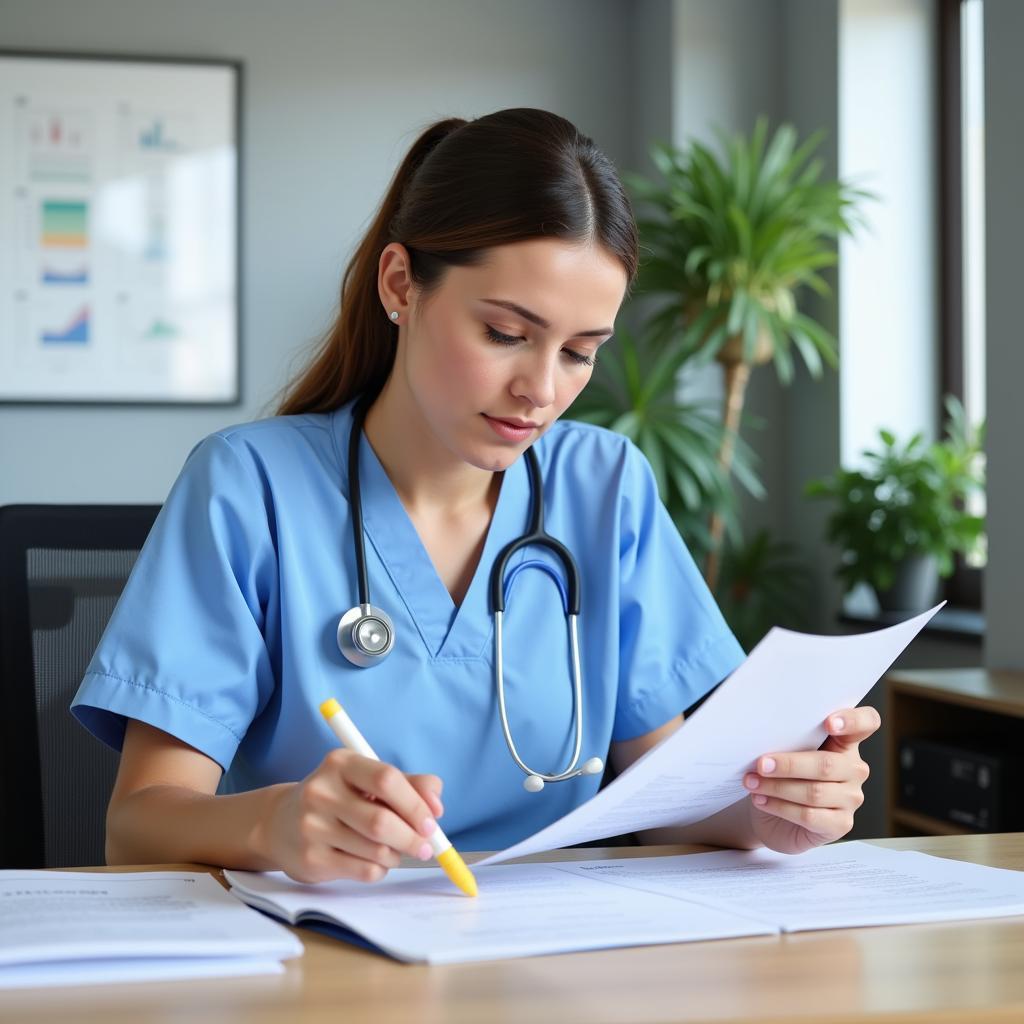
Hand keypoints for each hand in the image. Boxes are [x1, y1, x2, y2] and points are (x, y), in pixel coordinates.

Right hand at [261, 749, 443, 883]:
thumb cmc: (339, 797)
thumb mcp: (368, 779)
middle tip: (427, 846)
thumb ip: (409, 784)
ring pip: (376, 850)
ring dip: (397, 854)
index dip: (416, 803)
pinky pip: (364, 870)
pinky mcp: (311, 859)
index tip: (433, 821)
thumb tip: (437, 804)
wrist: (279, 823)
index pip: (387, 780)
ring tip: (396, 849)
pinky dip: (381, 868)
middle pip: (381, 821)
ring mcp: (312, 827)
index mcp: (340, 763)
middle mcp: (321, 791)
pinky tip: (374, 859)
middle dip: (413, 837)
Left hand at [743, 706, 879, 854]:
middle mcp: (854, 769)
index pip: (867, 722)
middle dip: (789, 764)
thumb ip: (788, 739)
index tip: (829, 723)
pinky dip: (780, 807)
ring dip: (777, 787)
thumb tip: (764, 731)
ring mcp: (851, 798)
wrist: (773, 816)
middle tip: (761, 764)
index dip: (853, 720)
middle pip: (827, 764)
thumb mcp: (784, 752)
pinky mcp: (841, 824)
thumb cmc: (781, 775)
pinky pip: (809, 815)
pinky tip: (761, 800)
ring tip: (752, 782)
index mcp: (845, 742)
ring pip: (814, 792)